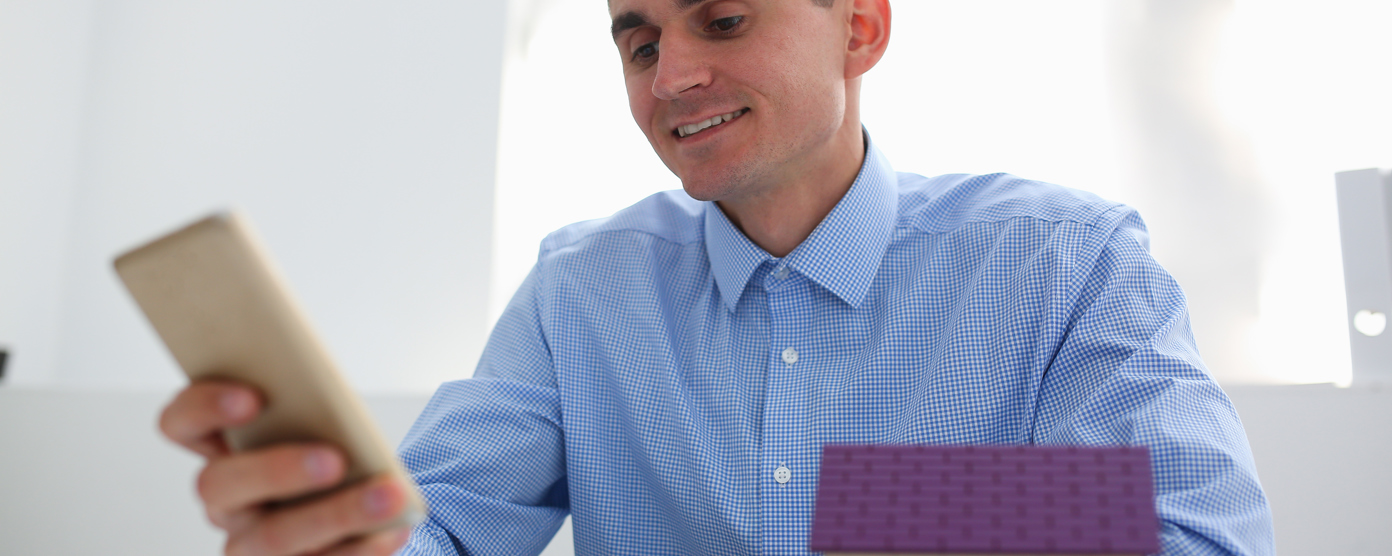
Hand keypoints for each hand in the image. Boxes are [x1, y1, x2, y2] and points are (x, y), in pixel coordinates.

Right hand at [160, 380, 413, 555]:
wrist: (358, 507)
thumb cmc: (334, 450)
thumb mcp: (322, 424)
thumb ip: (313, 408)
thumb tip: (339, 403)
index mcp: (222, 447)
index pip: (182, 423)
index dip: (204, 407)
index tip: (253, 397)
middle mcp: (226, 500)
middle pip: (218, 485)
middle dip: (277, 470)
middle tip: (335, 460)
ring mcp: (248, 544)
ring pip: (271, 538)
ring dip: (335, 515)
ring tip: (390, 497)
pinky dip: (360, 548)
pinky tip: (394, 532)